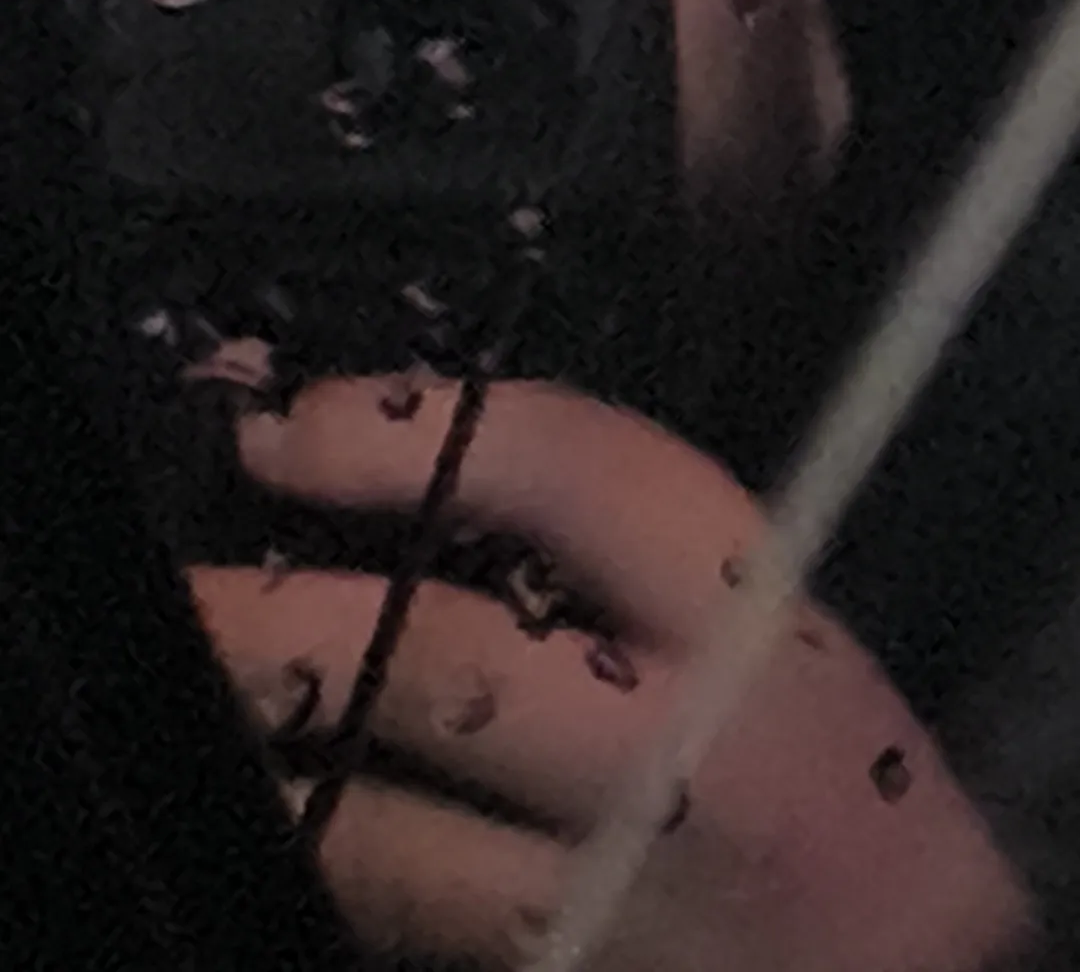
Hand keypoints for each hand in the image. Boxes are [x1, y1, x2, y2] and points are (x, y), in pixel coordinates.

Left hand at [185, 372, 1034, 970]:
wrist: (911, 955)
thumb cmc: (813, 744)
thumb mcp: (755, 601)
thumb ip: (601, 518)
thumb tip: (388, 446)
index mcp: (748, 617)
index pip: (579, 474)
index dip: (410, 434)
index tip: (285, 429)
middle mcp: (689, 759)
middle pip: (448, 671)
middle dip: (281, 627)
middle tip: (183, 587)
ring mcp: (623, 901)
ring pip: (393, 838)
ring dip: (274, 764)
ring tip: (196, 695)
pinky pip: (411, 924)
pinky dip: (335, 857)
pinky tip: (287, 808)